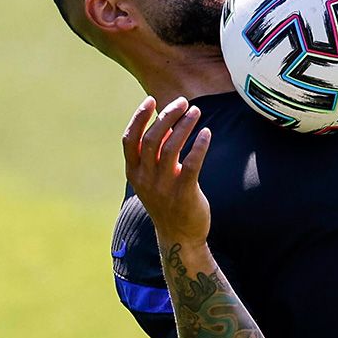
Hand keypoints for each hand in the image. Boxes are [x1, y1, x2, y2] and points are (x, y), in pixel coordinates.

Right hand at [122, 96, 212, 245]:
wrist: (179, 236)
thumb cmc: (167, 201)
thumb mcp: (152, 178)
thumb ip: (154, 154)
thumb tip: (163, 123)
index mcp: (134, 173)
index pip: (130, 140)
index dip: (139, 118)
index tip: (151, 100)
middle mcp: (145, 179)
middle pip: (151, 139)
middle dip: (166, 116)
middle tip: (183, 102)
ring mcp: (164, 187)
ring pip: (171, 148)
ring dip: (184, 126)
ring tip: (196, 112)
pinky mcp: (184, 194)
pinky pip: (191, 164)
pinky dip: (199, 145)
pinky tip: (206, 133)